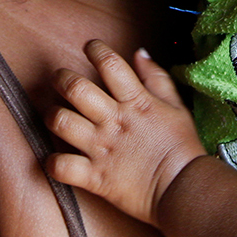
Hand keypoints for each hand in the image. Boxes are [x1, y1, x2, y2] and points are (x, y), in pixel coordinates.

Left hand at [45, 40, 207, 226]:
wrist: (185, 189)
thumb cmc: (182, 146)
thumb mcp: (175, 105)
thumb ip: (156, 77)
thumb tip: (139, 52)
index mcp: (135, 101)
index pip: (110, 64)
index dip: (96, 49)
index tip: (90, 47)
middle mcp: (113, 121)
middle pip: (76, 89)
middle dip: (61, 78)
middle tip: (59, 78)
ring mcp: (102, 149)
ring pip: (62, 123)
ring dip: (52, 116)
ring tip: (53, 114)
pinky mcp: (96, 178)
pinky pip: (62, 167)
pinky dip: (53, 162)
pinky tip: (54, 157)